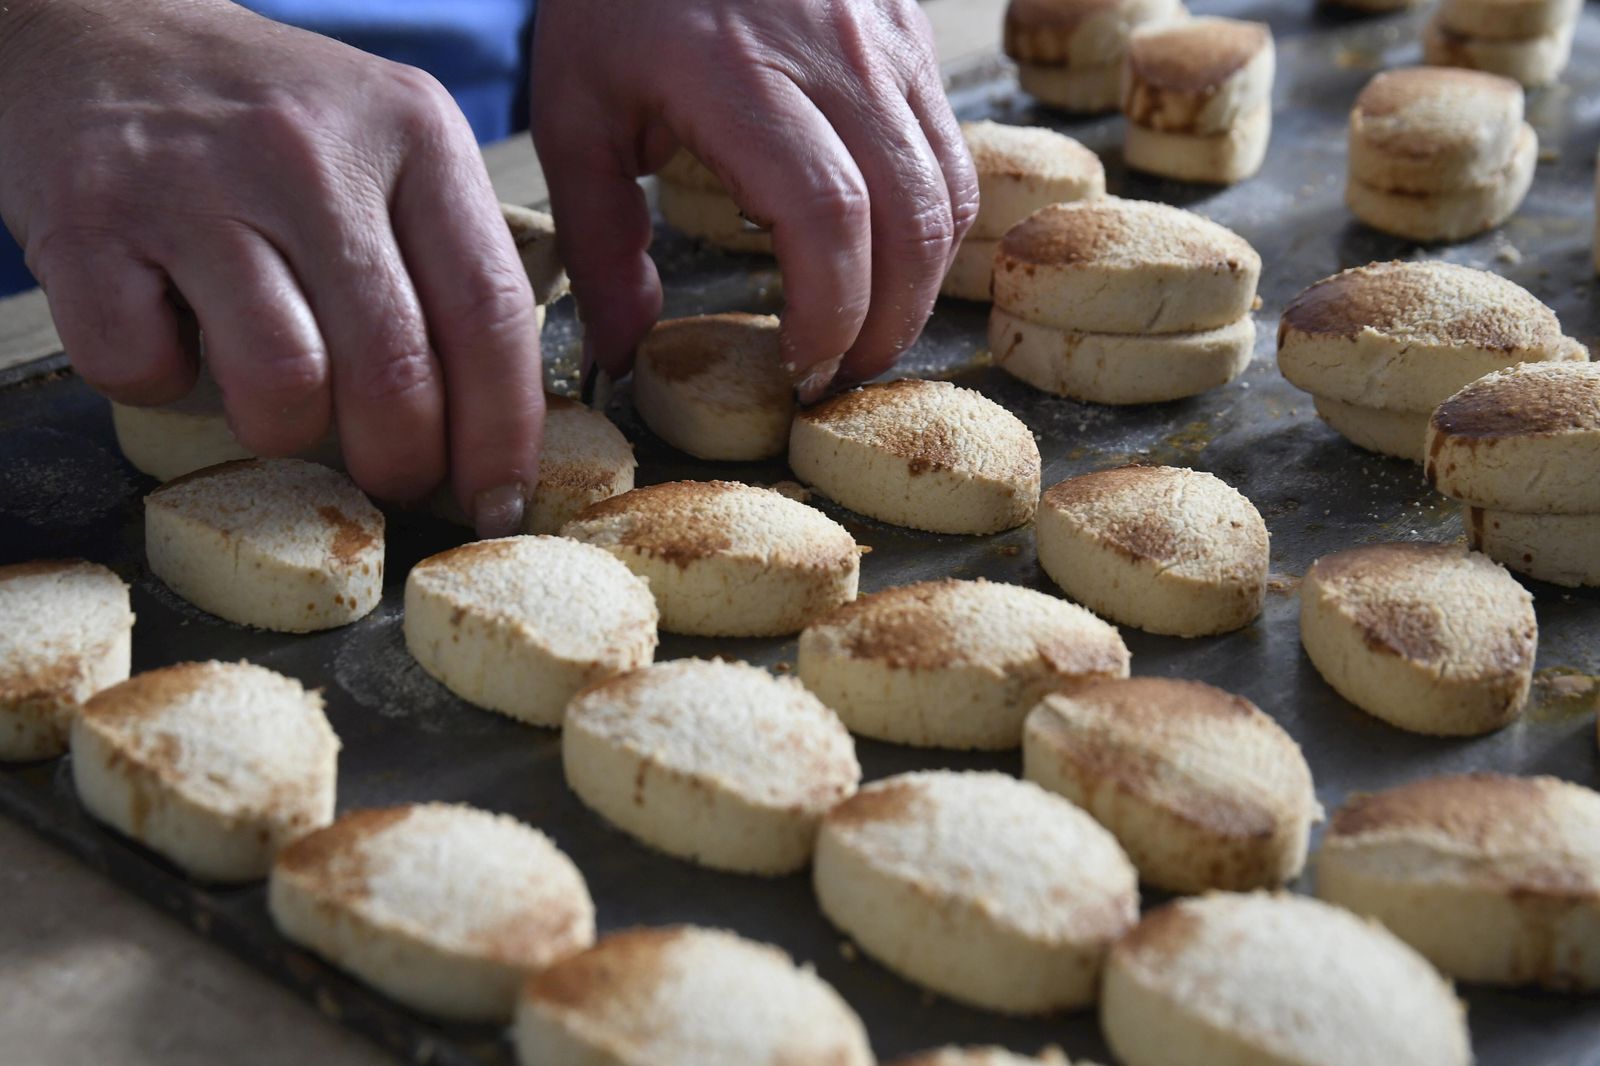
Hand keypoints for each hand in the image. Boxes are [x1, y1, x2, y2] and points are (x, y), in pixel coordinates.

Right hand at [0, 0, 544, 535]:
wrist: (104, 24)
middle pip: (395, 374)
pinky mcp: (87, 219)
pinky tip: (171, 330)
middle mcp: (311, 154)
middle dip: (404, 462)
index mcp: (414, 133)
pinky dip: (159, 382)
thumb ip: (450, 262)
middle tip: (393, 475)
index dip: (504, 433)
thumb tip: (497, 427)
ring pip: (283, 388)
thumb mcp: (393, 145)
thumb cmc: (269, 118)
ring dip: (283, 428)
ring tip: (275, 389)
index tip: (499, 499)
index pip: (491, 314)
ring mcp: (195, 183)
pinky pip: (145, 371)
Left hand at [531, 0, 978, 400]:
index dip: (830, 312)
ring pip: (950, 190)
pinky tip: (882, 256)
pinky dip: (931, 224)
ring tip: (867, 330)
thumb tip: (622, 356)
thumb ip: (601, 242)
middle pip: (911, 218)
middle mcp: (834, 56)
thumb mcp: (575, 114)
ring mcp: (887, 41)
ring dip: (921, 284)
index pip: (828, 217)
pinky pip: (951, 150)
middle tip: (840, 375)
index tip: (798, 365)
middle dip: (887, 322)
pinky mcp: (912, 35)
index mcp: (740, 75)